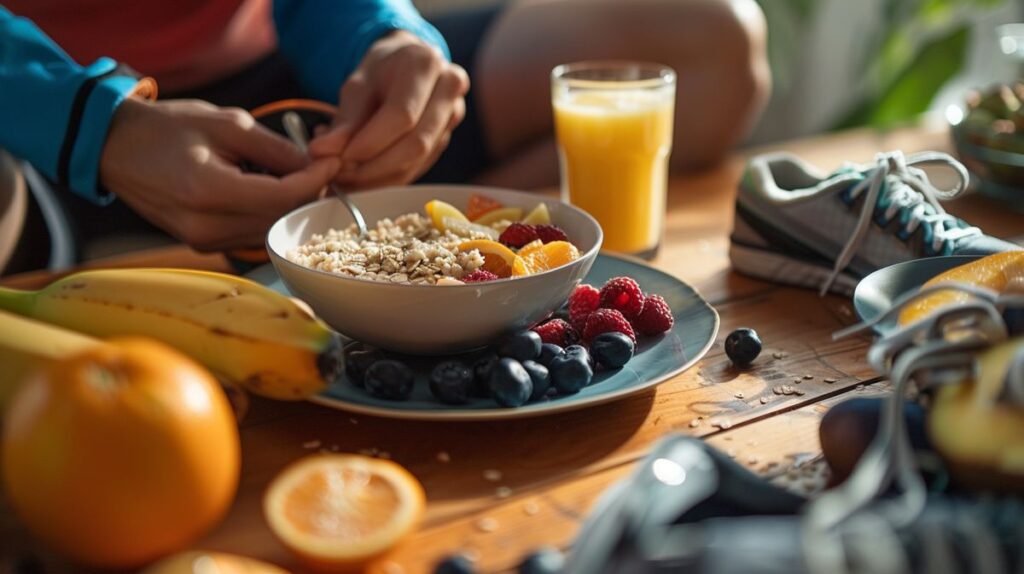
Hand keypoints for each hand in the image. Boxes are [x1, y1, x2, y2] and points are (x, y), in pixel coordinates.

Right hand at [100, 98, 339, 250]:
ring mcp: (201, 241)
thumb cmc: (168, 128)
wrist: (115, 147)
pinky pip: (251, 235)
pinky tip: (269, 190)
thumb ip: (276, 150)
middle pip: (279, 219)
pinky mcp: (201, 244)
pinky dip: (268, 215)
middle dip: (307, 194)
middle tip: (320, 168)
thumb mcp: (227, 124)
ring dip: (289, 207)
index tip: (333, 161)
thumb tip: (317, 166)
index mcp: (208, 191)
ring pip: (268, 231)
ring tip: (296, 176)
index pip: (282, 198)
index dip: (315, 181)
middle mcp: (205, 226)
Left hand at [308, 30, 469, 187]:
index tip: (340, 158)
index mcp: (425, 64)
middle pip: (416, 144)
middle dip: (374, 167)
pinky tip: (364, 178)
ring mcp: (453, 117)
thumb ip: (344, 121)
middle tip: (341, 175)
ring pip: (418, 161)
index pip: (402, 115)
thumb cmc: (381, 70)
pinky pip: (419, 167)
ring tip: (347, 177)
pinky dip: (389, 178)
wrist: (407, 65)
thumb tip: (322, 153)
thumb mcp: (358, 85)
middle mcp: (449, 89)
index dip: (370, 143)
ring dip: (380, 178)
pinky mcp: (446, 139)